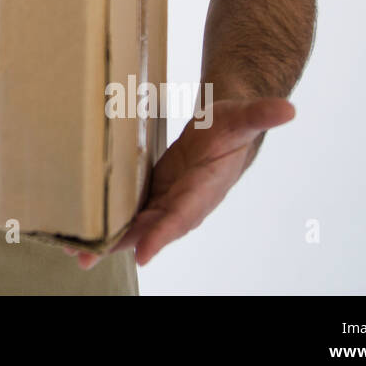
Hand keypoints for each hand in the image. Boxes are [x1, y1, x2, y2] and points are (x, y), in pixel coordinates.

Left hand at [62, 96, 295, 268]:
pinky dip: (108, 225)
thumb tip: (289, 109)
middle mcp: (184, 204)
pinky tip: (82, 235)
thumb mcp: (242, 116)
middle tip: (89, 256)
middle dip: (122, 243)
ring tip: (77, 253)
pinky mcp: (153, 196)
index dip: (163, 234)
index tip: (143, 253)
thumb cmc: (233, 124)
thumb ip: (260, 114)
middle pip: (151, 228)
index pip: (182, 215)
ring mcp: (166, 202)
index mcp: (204, 189)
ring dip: (109, 240)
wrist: (225, 133)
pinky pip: (129, 214)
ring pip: (136, 226)